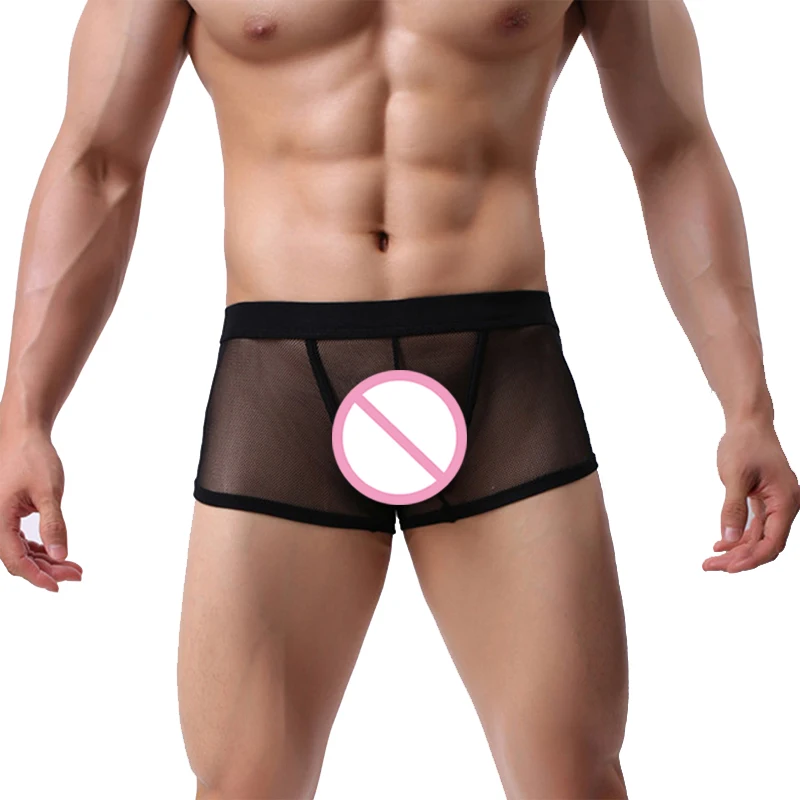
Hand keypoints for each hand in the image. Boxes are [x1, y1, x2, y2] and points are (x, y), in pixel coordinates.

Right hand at [0, 424, 82, 590]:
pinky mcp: (8, 515)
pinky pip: (20, 541)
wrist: (22, 435)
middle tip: (76, 574)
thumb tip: (60, 555)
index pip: (15, 561)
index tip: (60, 586)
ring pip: (20, 552)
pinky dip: (39, 549)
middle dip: (47, 570)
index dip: (37, 577)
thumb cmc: (33, 458)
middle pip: (18, 560)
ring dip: (45, 562)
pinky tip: (58, 554)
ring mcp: (0, 520)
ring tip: (73, 568)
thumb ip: (53, 525)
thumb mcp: (48, 492)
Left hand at [704, 418, 799, 572]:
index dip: (751, 559)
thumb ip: (733, 508)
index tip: (728, 568)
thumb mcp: (735, 476)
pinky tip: (720, 544)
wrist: (747, 422)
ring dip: (736, 550)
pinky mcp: (763, 499)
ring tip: (710, 560)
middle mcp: (784, 505)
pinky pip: (754, 525)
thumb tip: (728, 538)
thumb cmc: (744, 444)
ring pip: (758, 537)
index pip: (772, 542)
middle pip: (765, 544)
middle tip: (709, 566)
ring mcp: (775, 503)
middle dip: (739, 558)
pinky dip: (738, 536)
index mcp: (785, 501)